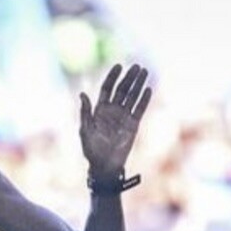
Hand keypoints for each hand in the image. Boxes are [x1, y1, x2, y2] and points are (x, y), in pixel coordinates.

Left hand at [80, 63, 151, 182]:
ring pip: (132, 96)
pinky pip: (139, 109)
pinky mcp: (133, 125)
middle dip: (129, 78)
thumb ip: (85, 112)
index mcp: (99, 110)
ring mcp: (124, 117)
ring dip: (138, 84)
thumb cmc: (91, 149)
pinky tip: (148, 88)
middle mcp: (113, 111)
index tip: (119, 66)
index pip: (107, 89)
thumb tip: (82, 94)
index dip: (112, 77)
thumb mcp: (85, 130)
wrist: (104, 165)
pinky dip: (144, 99)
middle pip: (122, 90)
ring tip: (144, 71)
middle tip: (136, 66)